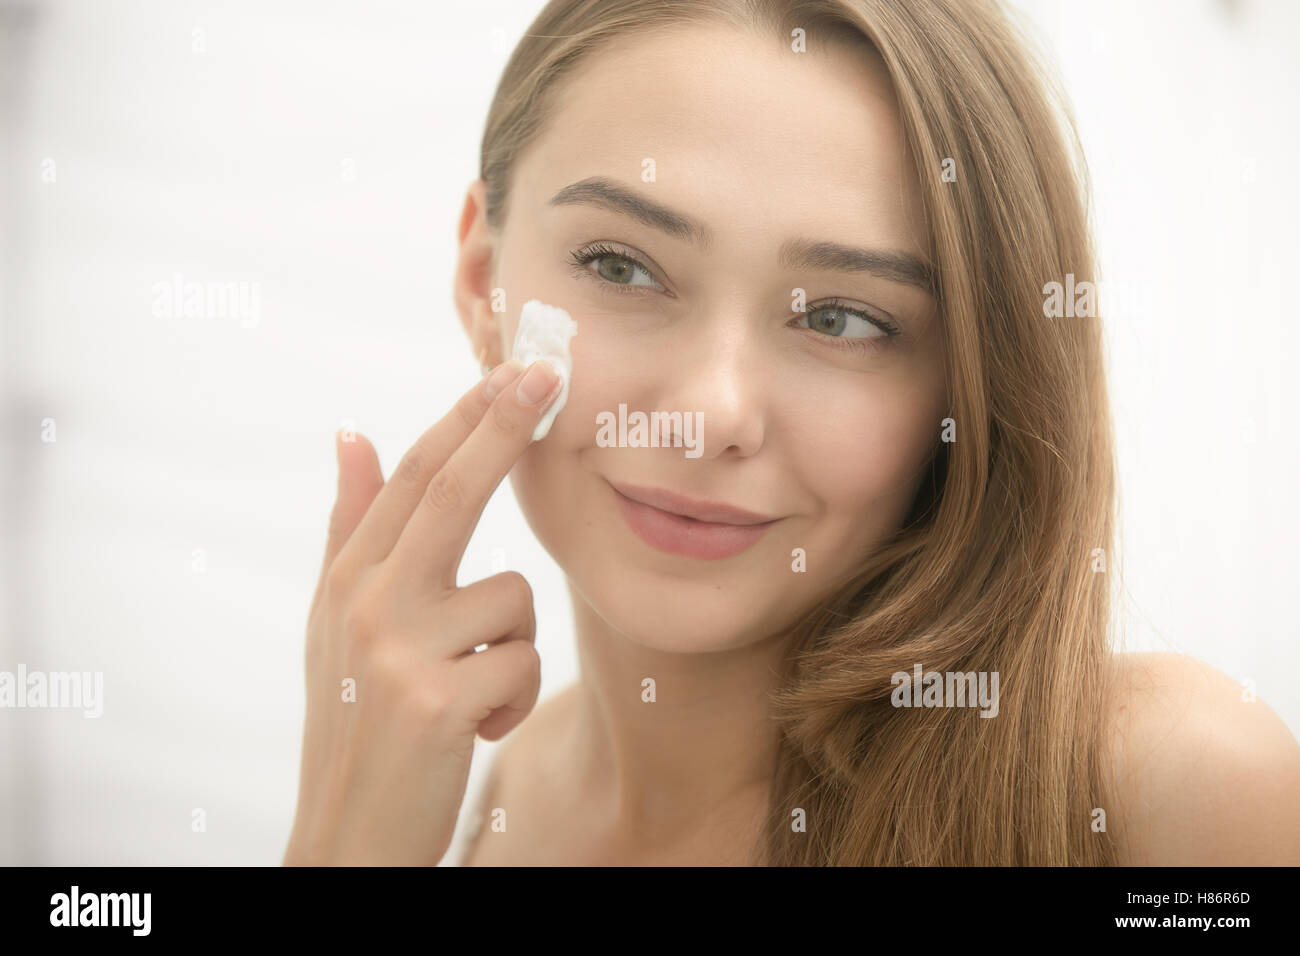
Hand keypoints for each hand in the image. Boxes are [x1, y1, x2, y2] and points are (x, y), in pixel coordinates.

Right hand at [283, 357, 561, 864]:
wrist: (346, 834)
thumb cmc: (354, 721)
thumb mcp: (337, 623)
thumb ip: (350, 527)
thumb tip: (352, 434)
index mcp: (351, 577)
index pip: (418, 477)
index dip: (468, 417)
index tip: (514, 370)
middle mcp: (368, 600)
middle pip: (451, 491)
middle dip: (503, 425)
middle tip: (546, 371)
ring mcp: (398, 648)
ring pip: (516, 599)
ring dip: (512, 649)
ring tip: (467, 691)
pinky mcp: (434, 699)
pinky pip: (523, 664)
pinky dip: (511, 699)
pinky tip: (472, 727)